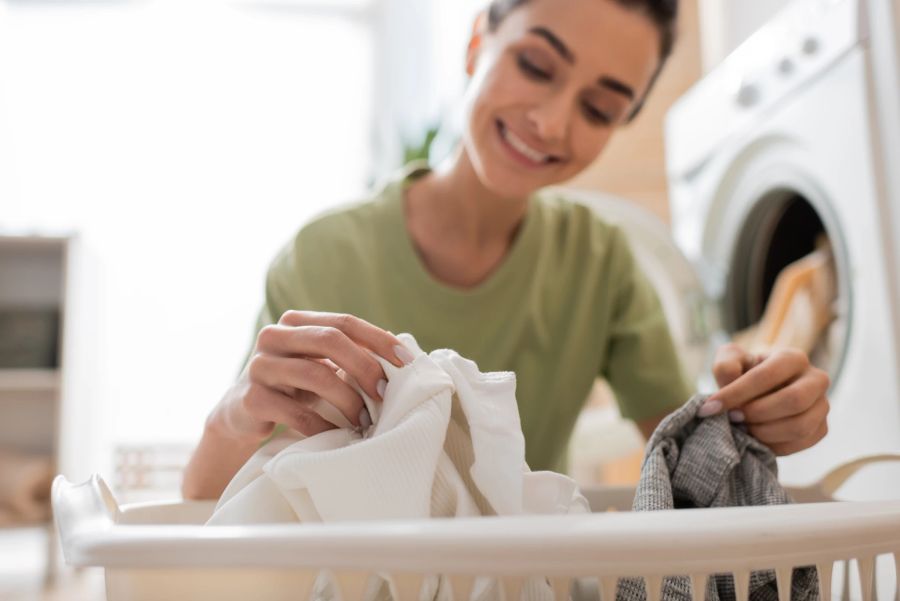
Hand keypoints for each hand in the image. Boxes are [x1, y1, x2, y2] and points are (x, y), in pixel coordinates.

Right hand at [209, 311, 410, 442]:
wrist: (241, 414)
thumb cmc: (293, 386)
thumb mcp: (318, 363)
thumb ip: (349, 353)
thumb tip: (400, 352)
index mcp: (295, 322)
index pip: (344, 322)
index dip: (378, 339)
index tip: (406, 360)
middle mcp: (273, 336)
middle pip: (329, 340)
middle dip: (364, 366)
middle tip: (384, 393)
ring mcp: (259, 366)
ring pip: (315, 375)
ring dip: (347, 399)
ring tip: (364, 419)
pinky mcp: (251, 399)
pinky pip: (296, 411)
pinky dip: (323, 425)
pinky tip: (337, 435)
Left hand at [700, 343, 829, 454]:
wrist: (759, 394)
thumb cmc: (743, 374)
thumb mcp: (730, 362)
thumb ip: (726, 366)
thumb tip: (730, 378)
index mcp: (792, 358)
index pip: (766, 375)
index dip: (736, 393)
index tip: (710, 407)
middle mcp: (816, 379)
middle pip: (793, 401)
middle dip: (757, 413)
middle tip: (733, 418)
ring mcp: (822, 405)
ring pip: (799, 426)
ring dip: (765, 432)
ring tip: (744, 429)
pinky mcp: (821, 428)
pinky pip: (802, 443)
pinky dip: (775, 446)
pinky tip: (757, 440)